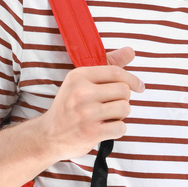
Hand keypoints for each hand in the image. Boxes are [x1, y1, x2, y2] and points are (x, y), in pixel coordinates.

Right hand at [42, 46, 143, 160]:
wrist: (48, 136)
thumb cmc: (69, 107)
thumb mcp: (81, 82)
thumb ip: (108, 65)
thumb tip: (131, 51)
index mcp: (78, 76)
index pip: (116, 72)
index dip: (132, 80)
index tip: (139, 87)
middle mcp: (81, 92)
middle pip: (124, 91)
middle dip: (123, 100)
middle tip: (110, 106)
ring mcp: (86, 113)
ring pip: (125, 108)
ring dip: (120, 115)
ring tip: (106, 117)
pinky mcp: (91, 132)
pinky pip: (121, 127)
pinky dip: (117, 130)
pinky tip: (104, 129)